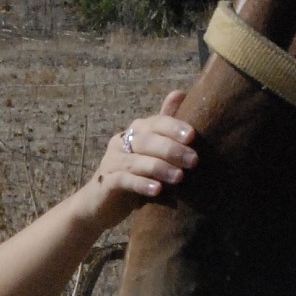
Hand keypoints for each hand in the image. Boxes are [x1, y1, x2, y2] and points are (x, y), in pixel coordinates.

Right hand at [89, 89, 197, 219]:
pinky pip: (123, 180)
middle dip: (171, 149)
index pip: (155, 123)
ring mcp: (111, 162)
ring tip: (179, 177)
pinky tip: (157, 190)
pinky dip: (141, 184)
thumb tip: (180, 92)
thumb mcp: (152, 150)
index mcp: (136, 131)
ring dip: (159, 168)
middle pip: (146, 140)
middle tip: (193, 160)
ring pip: (136, 161)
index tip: (192, 136)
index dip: (173, 127)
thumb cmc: (135, 174)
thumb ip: (165, 125)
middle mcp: (121, 142)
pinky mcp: (106, 182)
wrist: (101, 203)